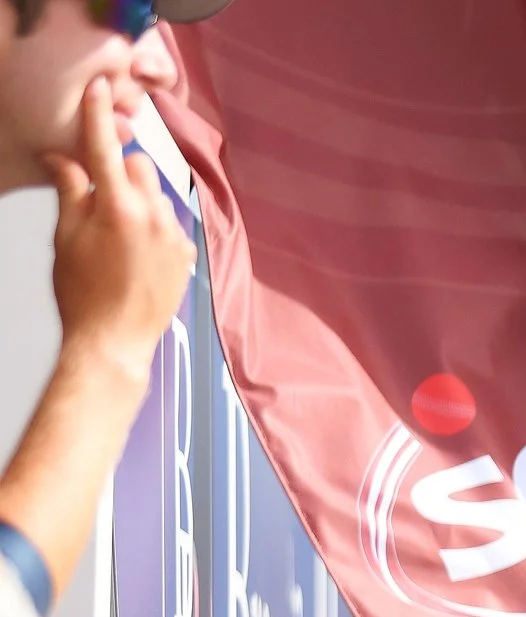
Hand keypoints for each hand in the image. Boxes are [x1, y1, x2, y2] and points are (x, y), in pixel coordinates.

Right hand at [46, 77, 192, 383]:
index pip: (105, 148)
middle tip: (100, 198)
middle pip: (139, 167)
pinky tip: (137, 252)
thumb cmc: (82, 293)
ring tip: (118, 235)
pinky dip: (155, 226)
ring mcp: (175, 237)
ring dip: (139, 201)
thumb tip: (61, 155)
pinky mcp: (186, 255)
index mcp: (118, 208)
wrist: (115, 342)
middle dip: (120, 172)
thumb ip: (70, 191)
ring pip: (157, 195)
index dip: (98, 115)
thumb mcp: (66, 237)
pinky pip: (171, 223)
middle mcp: (154, 217)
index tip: (99, 86)